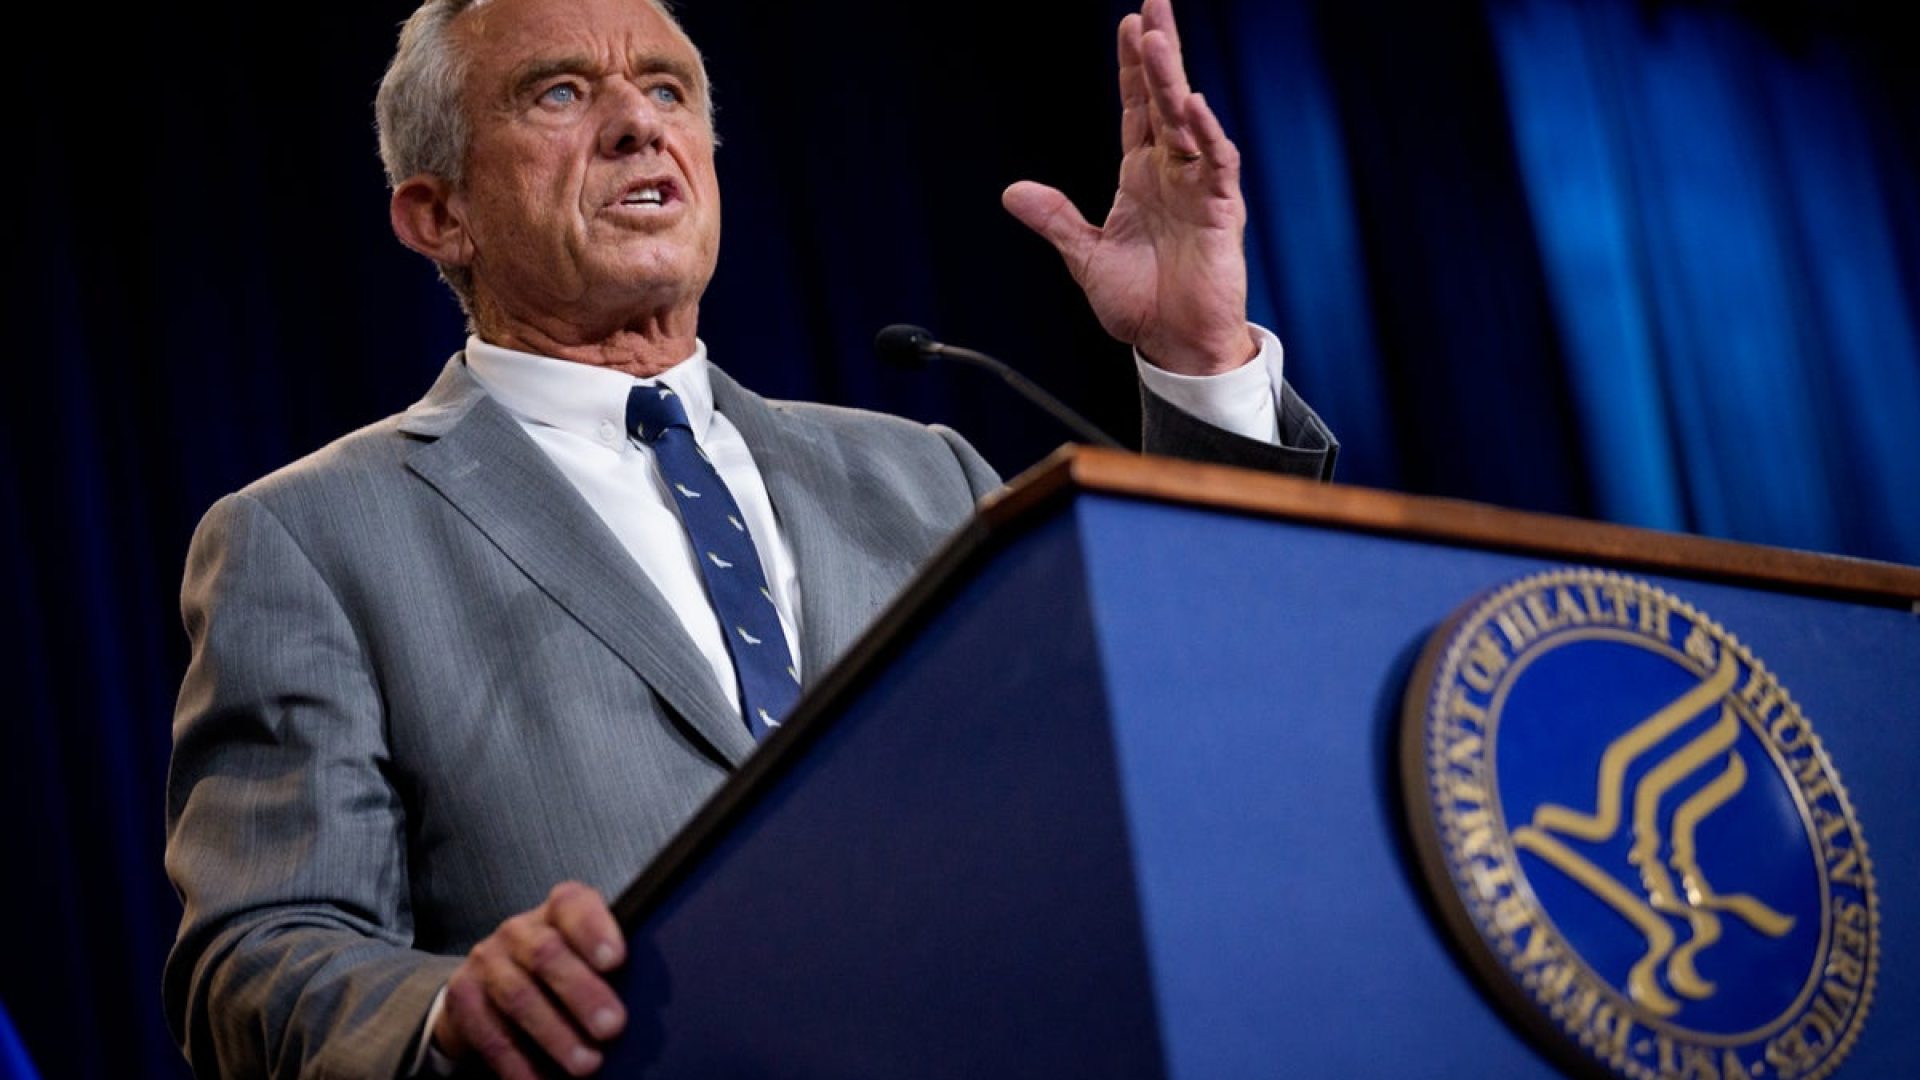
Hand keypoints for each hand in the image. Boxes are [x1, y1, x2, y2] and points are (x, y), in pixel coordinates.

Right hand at [433, 881, 627, 1077]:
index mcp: (558, 912)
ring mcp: (487, 962)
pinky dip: (517, 1064)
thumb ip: (612, 968)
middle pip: (546, 954)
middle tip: (613, 1027)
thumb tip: (653, 1001)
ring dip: (555, 1035)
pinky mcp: (464, 998)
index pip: (573, 905)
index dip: (594, 930)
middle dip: (582, 993)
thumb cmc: (562, 971)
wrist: (493, 985)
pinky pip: (490, 1034)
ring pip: (519, 996)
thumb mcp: (587, 958)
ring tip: (588, 1064)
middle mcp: (519, 931)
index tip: (617, 960)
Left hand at [1003, 0, 1255, 376]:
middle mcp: (1173, 173)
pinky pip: (1216, 165)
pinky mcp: (1221, 213)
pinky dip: (1205, 135)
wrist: (1174, 346)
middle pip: (1165, 99)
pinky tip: (1192, 106)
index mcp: (1141, 177)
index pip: (1138, 109)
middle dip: (1160, 51)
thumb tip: (1014, 191)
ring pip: (1187, 122)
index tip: (1130, 23)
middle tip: (1152, 4)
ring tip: (1157, 39)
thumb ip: (1056, 220)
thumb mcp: (1085, 257)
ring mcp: (1199, 188)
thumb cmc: (1140, 304)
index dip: (1133, 67)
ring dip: (1173, 81)